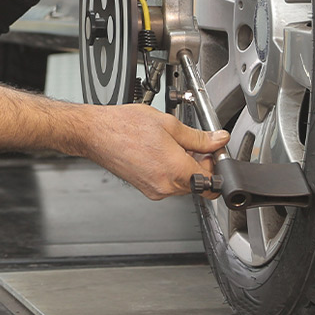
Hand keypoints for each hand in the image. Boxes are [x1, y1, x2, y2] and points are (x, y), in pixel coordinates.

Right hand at [81, 104, 229, 199]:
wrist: (96, 133)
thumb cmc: (125, 126)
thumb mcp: (169, 124)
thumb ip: (198, 136)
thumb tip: (219, 140)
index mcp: (176, 170)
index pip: (212, 182)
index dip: (215, 164)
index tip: (211, 151)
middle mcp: (165, 186)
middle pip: (197, 182)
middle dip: (199, 163)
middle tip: (189, 142)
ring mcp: (154, 190)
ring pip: (182, 183)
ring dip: (183, 165)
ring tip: (169, 144)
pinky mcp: (145, 188)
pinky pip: (167, 183)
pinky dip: (169, 169)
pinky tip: (159, 151)